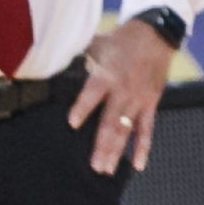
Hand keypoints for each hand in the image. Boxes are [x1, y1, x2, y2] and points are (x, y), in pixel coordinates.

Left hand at [72, 17, 174, 174]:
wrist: (155, 34)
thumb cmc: (120, 40)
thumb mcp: (96, 43)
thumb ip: (76, 57)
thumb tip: (47, 63)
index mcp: (107, 74)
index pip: (93, 93)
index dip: (83, 108)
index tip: (72, 124)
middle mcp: (123, 90)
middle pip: (111, 121)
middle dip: (102, 145)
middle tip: (93, 166)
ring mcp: (138, 100)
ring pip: (126, 130)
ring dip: (116, 151)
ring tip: (106, 170)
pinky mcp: (150, 104)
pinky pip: (147, 130)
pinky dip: (143, 148)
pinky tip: (137, 166)